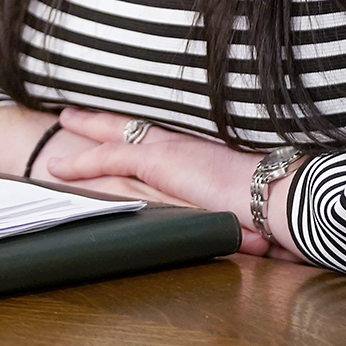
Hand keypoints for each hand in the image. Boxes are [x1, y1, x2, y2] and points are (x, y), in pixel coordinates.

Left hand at [49, 108, 293, 258]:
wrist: (287, 196)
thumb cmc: (280, 205)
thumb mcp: (250, 206)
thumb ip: (237, 212)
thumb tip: (248, 235)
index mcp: (205, 150)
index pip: (163, 134)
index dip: (140, 128)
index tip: (124, 124)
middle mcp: (187, 142)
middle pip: (136, 124)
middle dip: (106, 118)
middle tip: (79, 110)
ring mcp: (172, 148)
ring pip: (117, 133)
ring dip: (88, 129)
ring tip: (64, 120)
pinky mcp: (161, 161)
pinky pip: (109, 157)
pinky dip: (82, 162)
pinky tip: (59, 166)